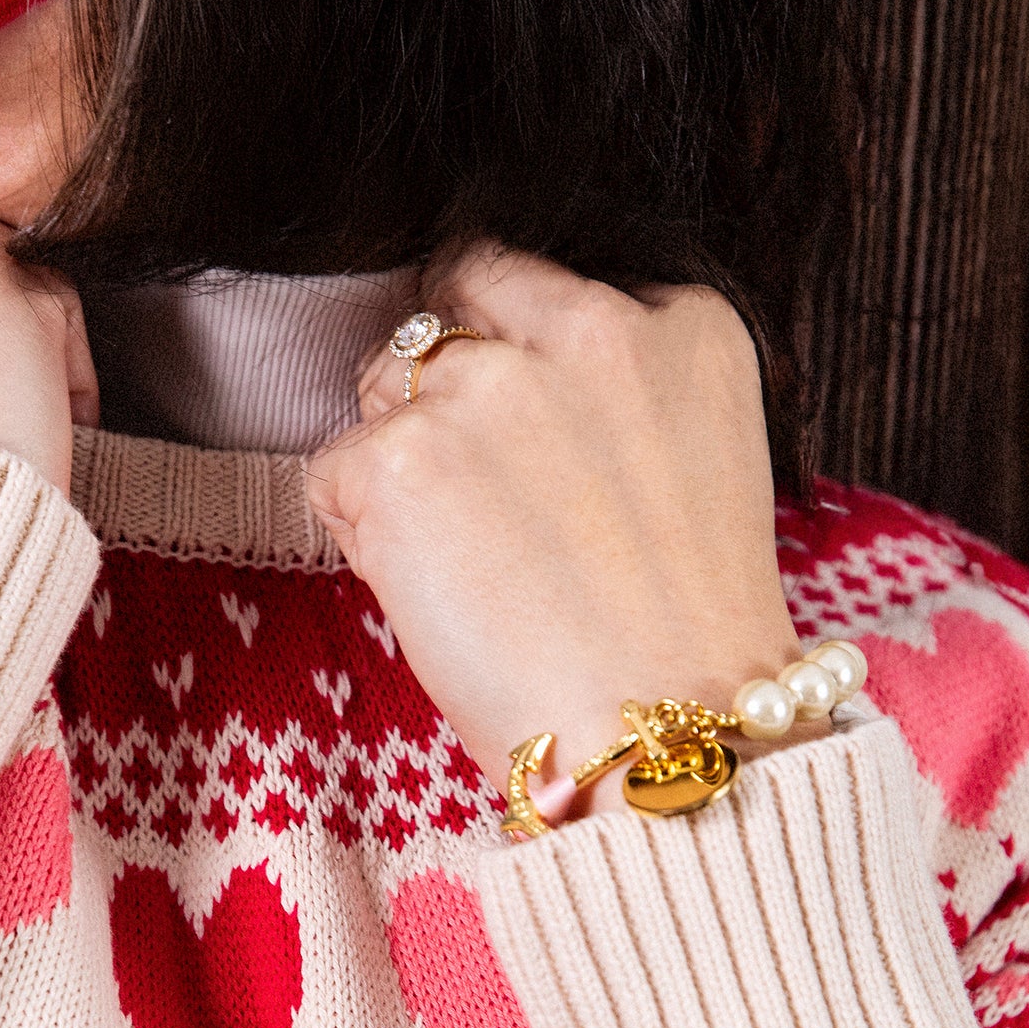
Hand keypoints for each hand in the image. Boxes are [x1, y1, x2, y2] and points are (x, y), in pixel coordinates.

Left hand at [306, 245, 800, 806]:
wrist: (662, 738)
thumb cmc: (680, 641)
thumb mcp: (695, 467)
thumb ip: (612, 397)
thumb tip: (500, 393)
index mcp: (680, 324)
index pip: (540, 288)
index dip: (519, 363)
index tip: (537, 449)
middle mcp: (585, 326)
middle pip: (451, 309)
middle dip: (445, 386)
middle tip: (478, 501)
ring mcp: (485, 387)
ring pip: (382, 385)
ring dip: (400, 460)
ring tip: (465, 562)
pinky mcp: (399, 459)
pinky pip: (333, 471)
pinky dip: (360, 533)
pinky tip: (432, 595)